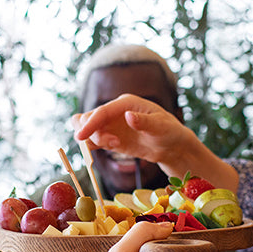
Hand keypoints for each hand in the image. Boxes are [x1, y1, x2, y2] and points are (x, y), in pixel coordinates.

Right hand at [72, 94, 189, 161]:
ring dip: (93, 140)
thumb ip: (144, 121)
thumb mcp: (160, 126)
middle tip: (114, 144)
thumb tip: (128, 115)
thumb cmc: (169, 131)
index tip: (81, 137)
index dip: (89, 124)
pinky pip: (92, 141)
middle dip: (92, 133)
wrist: (171, 146)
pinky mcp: (110, 138)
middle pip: (87, 118)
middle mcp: (114, 112)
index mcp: (125, 103)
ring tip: (116, 145)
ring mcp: (111, 125)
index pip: (101, 112)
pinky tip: (110, 148)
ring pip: (87, 129)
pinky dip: (92, 146)